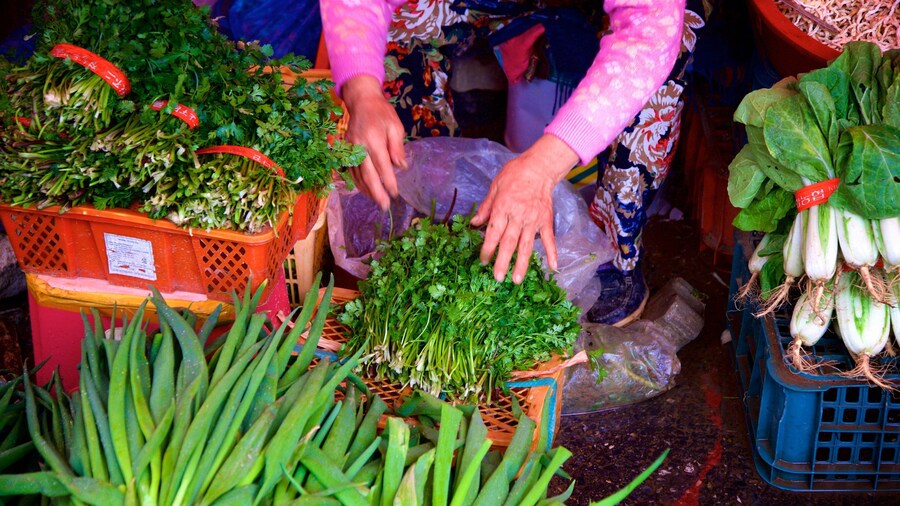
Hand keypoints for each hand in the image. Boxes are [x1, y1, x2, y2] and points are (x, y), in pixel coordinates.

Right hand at [341, 75, 406, 209]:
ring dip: (366, 190)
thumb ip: (397, 148)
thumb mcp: (395, 126)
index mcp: (374, 139)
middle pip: (367, 174)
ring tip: (376, 201)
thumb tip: (401, 167)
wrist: (361, 101)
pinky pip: (350, 170)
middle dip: (376, 192)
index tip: (395, 193)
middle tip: (384, 206)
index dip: (388, 181)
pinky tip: (365, 190)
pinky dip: (357, 182)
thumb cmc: (382, 113)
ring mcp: (349, 148)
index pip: (382, 166)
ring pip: (357, 175)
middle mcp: (359, 146)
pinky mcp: (345, 150)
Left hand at [471, 135, 578, 283]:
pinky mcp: (546, 221)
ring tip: (517, 280)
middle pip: (509, 242)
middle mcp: (518, 216)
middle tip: (497, 278)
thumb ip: (486, 207)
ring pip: (526, 245)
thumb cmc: (514, 174)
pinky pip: (549, 239)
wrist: (540, 167)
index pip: (493, 232)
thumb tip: (474, 223)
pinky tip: (553, 267)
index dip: (487, 248)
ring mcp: (533, 220)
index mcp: (503, 208)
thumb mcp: (495, 186)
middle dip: (502, 261)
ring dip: (521, 263)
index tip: (483, 261)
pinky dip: (552, 253)